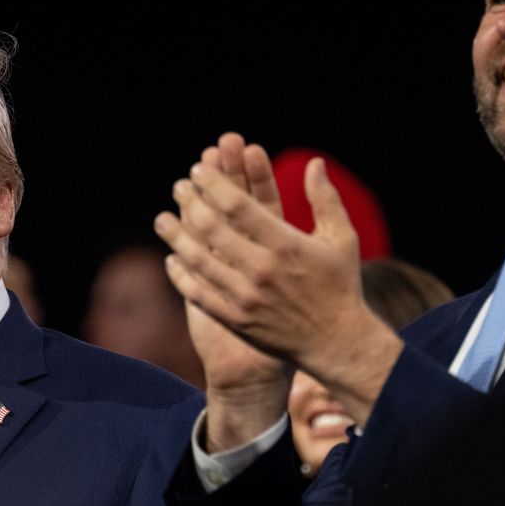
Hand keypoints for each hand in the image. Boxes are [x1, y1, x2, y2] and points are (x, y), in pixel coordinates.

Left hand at [155, 136, 402, 428]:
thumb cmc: (340, 285)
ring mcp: (246, 297)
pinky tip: (172, 259)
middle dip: (191, 202)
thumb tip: (314, 162)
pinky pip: (199, 294)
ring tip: (162, 219)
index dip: (213, 183)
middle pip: (212, 228)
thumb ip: (325, 199)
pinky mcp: (236, 320)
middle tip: (179, 187)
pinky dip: (181, 276)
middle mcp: (262, 269)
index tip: (199, 169)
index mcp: (286, 244)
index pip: (238, 205)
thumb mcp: (342, 238)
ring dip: (176, 237)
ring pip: (199, 260)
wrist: (336, 343)